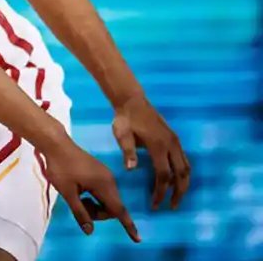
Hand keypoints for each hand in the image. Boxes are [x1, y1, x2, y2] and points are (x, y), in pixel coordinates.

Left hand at [42, 141, 139, 241]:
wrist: (56, 144)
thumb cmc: (61, 168)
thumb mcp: (67, 194)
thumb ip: (80, 213)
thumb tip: (90, 231)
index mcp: (104, 185)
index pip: (119, 211)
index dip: (128, 226)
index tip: (137, 239)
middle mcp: (110, 180)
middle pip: (112, 206)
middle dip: (98, 212)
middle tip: (79, 206)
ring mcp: (105, 175)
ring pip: (107, 199)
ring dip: (94, 204)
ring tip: (76, 196)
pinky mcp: (100, 172)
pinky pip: (103, 191)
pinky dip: (94, 196)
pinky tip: (79, 190)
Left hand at [112, 91, 190, 209]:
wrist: (133, 101)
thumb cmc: (125, 119)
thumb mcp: (121, 134)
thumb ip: (127, 151)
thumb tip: (131, 169)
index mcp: (158, 146)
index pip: (163, 175)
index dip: (160, 192)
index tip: (155, 205)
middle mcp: (172, 145)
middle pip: (181, 175)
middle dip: (178, 193)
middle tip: (172, 207)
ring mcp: (176, 142)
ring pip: (186, 167)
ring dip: (183, 184)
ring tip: (175, 197)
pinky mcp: (175, 139)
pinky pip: (184, 160)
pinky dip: (182, 173)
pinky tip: (174, 180)